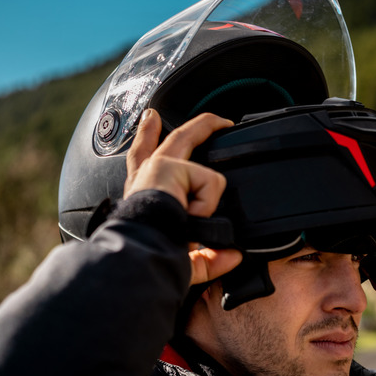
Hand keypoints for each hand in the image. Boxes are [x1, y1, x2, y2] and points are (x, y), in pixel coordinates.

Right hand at [124, 109, 241, 284]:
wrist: (141, 253)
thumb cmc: (152, 254)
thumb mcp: (184, 258)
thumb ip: (208, 257)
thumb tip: (233, 255)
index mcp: (144, 194)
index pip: (143, 158)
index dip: (147, 134)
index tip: (151, 117)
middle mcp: (147, 176)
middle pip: (174, 138)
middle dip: (199, 125)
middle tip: (220, 121)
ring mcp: (159, 167)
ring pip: (197, 153)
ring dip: (206, 187)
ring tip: (196, 207)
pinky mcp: (171, 166)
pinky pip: (209, 183)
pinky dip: (205, 205)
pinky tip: (189, 215)